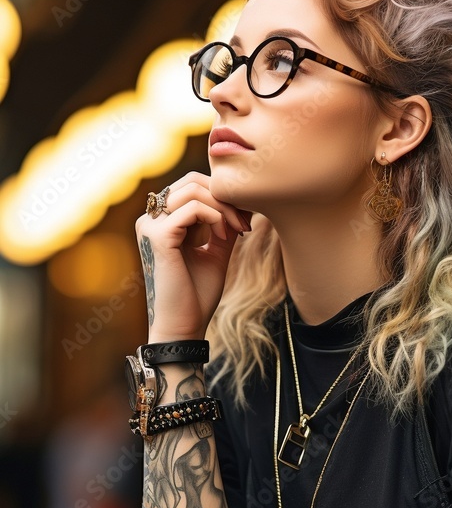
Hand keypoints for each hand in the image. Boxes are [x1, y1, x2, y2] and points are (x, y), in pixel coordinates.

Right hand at [136, 172, 251, 339]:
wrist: (184, 327)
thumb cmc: (197, 295)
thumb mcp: (216, 252)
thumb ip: (223, 225)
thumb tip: (241, 200)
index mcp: (161, 222)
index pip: (192, 186)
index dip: (222, 195)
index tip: (244, 220)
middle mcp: (151, 220)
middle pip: (191, 181)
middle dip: (224, 197)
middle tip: (244, 223)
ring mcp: (151, 226)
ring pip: (193, 189)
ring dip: (223, 207)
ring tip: (236, 230)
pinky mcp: (158, 237)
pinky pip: (192, 208)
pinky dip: (216, 217)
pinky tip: (224, 237)